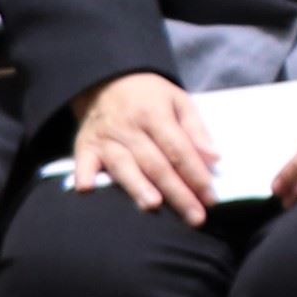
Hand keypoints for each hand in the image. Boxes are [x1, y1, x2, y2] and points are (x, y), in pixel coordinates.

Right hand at [69, 73, 213, 222]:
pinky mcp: (84, 146)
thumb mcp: (179, 101)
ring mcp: (104, 137)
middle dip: (177, 192)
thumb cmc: (150, 96)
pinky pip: (82, 162)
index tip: (210, 198)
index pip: (179, 149)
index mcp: (155, 114)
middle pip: (156, 163)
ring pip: (123, 166)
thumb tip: (214, 158)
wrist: (106, 80)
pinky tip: (87, 189)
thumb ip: (196, 130)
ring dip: (137, 186)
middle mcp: (129, 127)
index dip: (195, 174)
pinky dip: (83, 175)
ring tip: (153, 206)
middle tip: (194, 216)